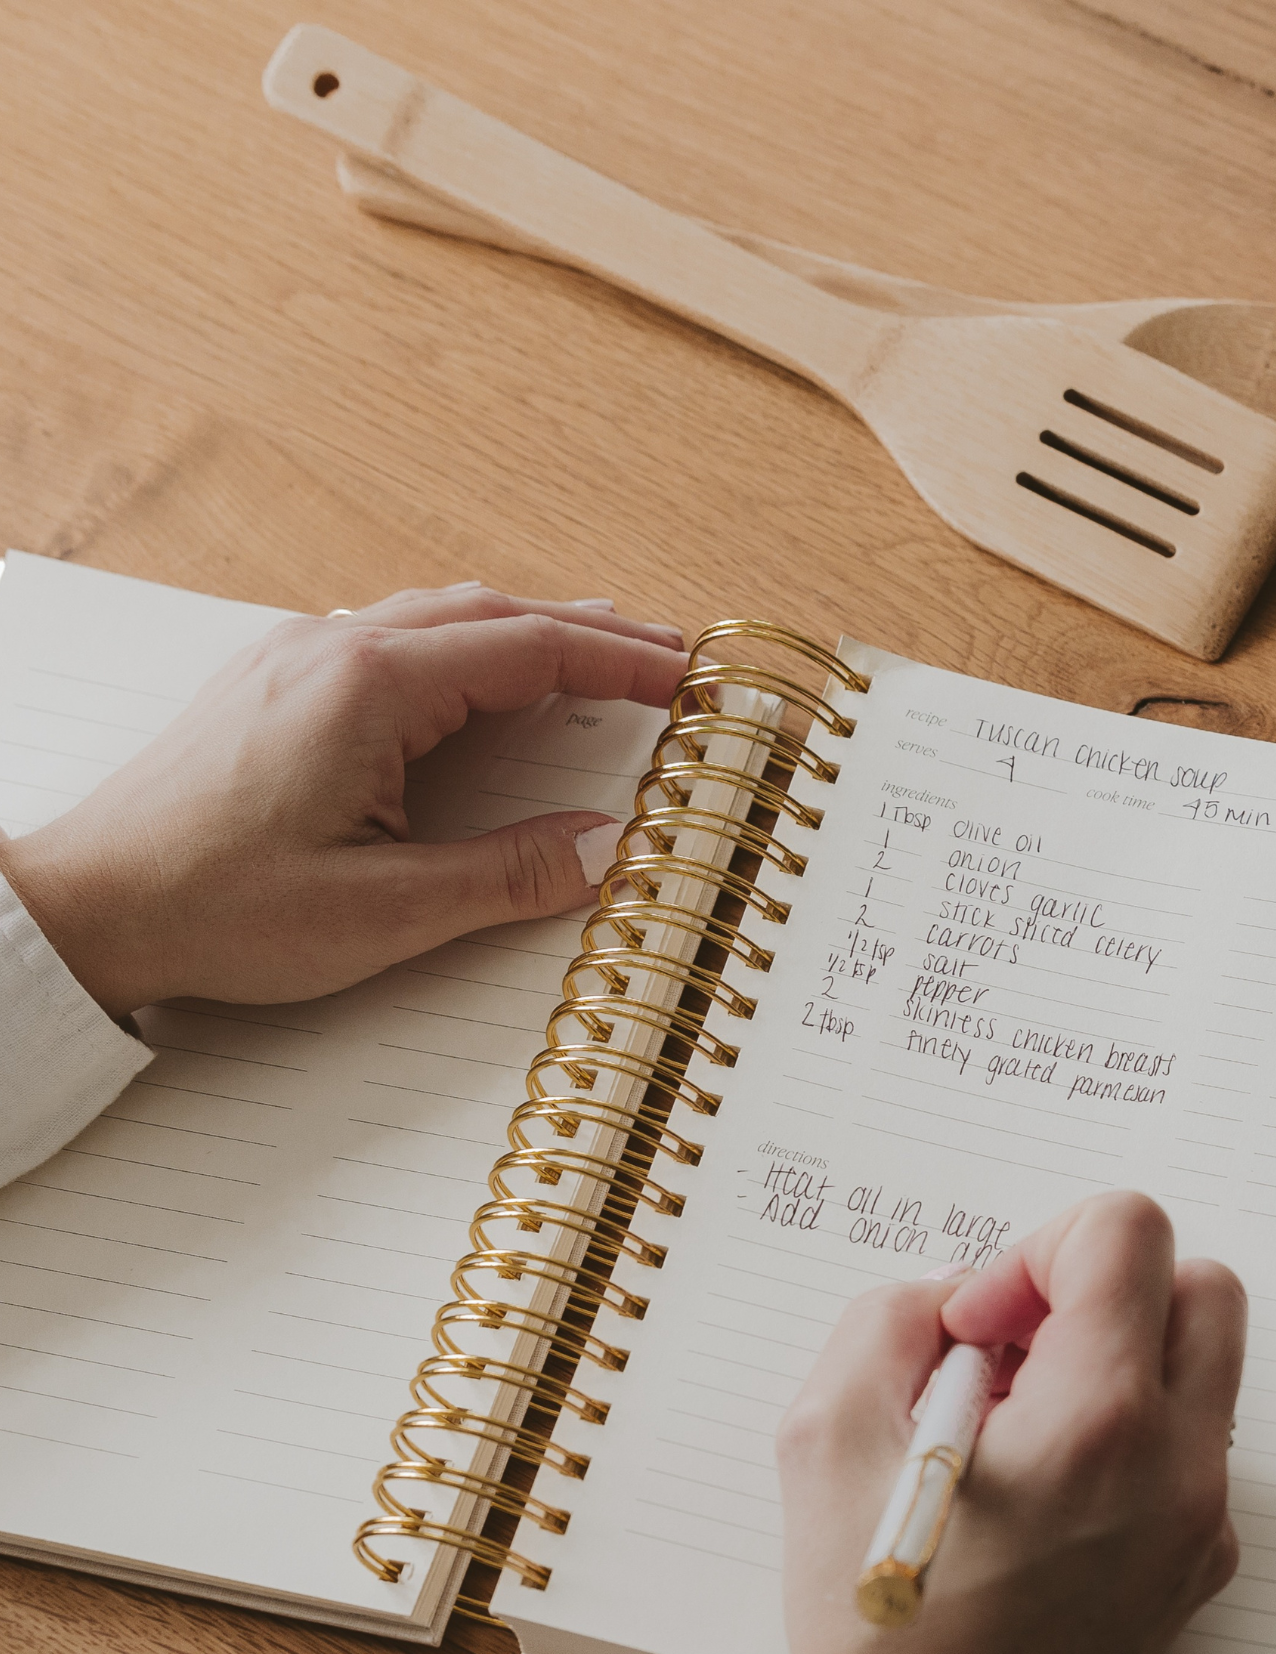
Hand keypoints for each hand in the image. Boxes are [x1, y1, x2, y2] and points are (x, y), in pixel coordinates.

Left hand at [0, 585, 688, 1015]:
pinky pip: (397, 633)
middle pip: (493, 614)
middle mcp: (335, 650)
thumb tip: (601, 847)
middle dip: (590, 632)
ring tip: (596, 648)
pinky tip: (483, 671)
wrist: (87, 903)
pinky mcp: (280, 682)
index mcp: (368, 688)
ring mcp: (301, 658)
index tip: (682, 675)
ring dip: (530, 628)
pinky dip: (469, 642)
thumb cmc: (213, 906)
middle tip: (664, 654)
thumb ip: (504, 875)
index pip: (528, 651)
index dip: (617, 662)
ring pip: (443, 616)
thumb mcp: (380, 912)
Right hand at [778, 1192, 1244, 1653]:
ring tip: (1010, 1422)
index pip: (1126, 1231)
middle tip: (1012, 1347)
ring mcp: (1199, 1524)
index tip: (978, 1322)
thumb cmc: (880, 1635)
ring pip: (1199, 1365)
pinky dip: (1121, 1428)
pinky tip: (1033, 1485)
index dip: (1034, 1248)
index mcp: (1100, 1420)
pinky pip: (1185, 1446)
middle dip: (1097, 1286)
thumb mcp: (827, 1435)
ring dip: (1111, 1354)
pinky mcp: (1194, 1568)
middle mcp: (1177, 1467)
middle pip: (1196, 1284)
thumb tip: (954, 1297)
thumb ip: (888, 1317)